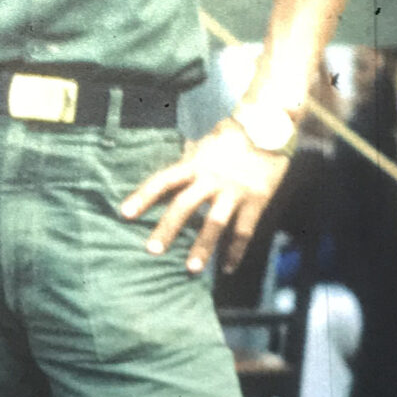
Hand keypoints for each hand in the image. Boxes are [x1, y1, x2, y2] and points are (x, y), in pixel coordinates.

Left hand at [119, 121, 288, 273]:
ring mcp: (234, 190)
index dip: (143, 196)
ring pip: (214, 222)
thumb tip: (176, 158)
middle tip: (152, 251)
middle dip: (168, 228)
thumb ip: (191, 156)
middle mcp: (212, 178)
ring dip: (203, 247)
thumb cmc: (234, 136)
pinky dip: (235, 251)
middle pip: (184, 204)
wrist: (271, 127)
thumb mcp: (207, 142)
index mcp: (195, 164)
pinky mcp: (256, 200)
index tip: (125, 213)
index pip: (164, 180)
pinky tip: (228, 268)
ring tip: (191, 269)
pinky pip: (244, 231)